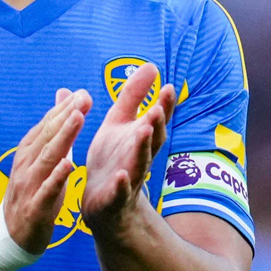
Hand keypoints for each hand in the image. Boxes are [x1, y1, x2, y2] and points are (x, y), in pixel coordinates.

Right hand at [2, 90, 91, 253]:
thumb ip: (54, 129)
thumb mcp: (41, 158)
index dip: (65, 108)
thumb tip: (64, 97)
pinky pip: (46, 190)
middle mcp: (27, 163)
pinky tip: (68, 165)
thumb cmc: (32, 191)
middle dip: (66, 115)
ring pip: (48, 156)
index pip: (48, 124)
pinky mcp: (35, 207)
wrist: (11, 235)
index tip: (83, 92)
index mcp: (30, 150)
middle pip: (48, 135)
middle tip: (84, 97)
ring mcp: (29, 184)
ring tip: (77, 119)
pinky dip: (56, 177)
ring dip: (62, 137)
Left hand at [77, 63, 177, 234]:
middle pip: (152, 141)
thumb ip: (134, 96)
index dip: (164, 106)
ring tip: (144, 131)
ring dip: (142, 148)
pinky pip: (120, 192)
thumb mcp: (120, 123)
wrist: (102, 204)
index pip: (155, 121)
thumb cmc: (113, 158)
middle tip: (158, 108)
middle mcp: (139, 158)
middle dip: (156, 125)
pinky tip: (121, 176)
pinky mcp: (114, 199)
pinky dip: (122, 185)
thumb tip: (152, 66)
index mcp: (140, 139)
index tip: (168, 87)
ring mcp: (129, 179)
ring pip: (139, 164)